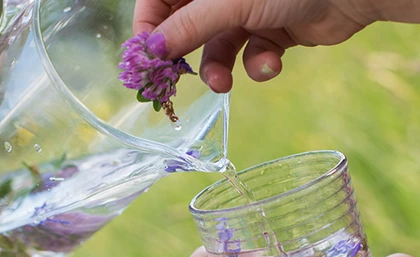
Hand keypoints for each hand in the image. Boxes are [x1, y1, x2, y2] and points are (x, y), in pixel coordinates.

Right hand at [133, 0, 379, 92]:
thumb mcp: (229, 3)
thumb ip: (188, 26)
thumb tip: (151, 51)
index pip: (158, 1)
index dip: (150, 30)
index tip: (147, 62)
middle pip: (185, 28)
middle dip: (184, 56)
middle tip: (175, 85)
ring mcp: (246, 12)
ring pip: (216, 49)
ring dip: (218, 70)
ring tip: (224, 83)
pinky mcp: (271, 33)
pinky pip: (250, 56)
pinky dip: (259, 65)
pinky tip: (272, 62)